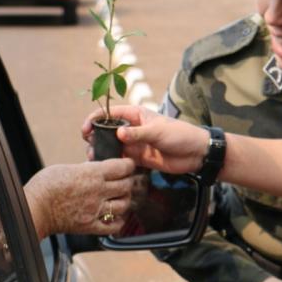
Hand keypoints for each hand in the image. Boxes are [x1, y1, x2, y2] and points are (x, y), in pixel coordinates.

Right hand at [25, 160, 134, 238]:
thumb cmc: (45, 186)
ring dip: (124, 201)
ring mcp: (95, 210)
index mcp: (92, 174)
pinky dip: (118, 222)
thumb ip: (85, 169)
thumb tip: (95, 169)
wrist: (33, 208)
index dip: (128, 165)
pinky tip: (115, 217)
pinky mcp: (89, 226)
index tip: (128, 165)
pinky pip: (113, 226)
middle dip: (128, 181)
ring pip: (123, 205)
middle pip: (126, 185)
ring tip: (120, 198)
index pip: (123, 167)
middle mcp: (98, 192)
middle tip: (124, 180)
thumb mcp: (67, 168)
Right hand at [83, 105, 209, 174]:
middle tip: (88, 146)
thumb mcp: (158, 131)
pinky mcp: (138, 158)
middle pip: (107, 130)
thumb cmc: (180, 135)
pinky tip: (104, 167)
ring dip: (101, 151)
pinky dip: (111, 162)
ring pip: (111, 146)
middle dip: (95, 136)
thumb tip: (118, 133)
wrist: (196, 153)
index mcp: (136, 115)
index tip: (85, 129)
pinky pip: (120, 159)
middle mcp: (132, 128)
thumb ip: (138, 134)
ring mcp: (135, 143)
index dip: (95, 119)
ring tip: (93, 159)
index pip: (110, 113)